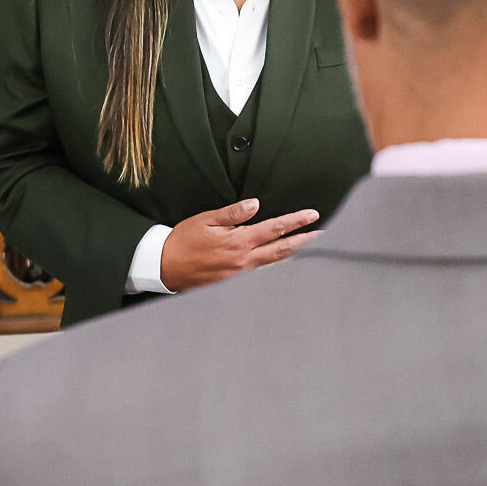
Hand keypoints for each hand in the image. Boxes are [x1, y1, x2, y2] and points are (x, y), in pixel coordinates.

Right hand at [158, 200, 319, 291]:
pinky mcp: (233, 281)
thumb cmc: (183, 240)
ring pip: (273, 261)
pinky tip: (282, 258)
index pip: (275, 229)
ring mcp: (239, 273)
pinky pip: (260, 270)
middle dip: (303, 240)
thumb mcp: (206, 220)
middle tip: (322, 233)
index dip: (296, 221)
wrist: (164, 267)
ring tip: (307, 244)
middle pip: (282, 248)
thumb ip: (233, 213)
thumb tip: (256, 204)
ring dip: (292, 251)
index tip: (313, 215)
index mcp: (238, 242)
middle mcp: (243, 260)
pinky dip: (275, 262)